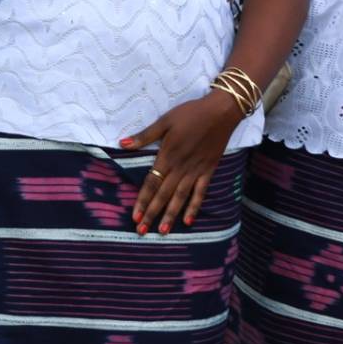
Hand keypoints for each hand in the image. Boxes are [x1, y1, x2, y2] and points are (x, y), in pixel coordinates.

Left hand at [120, 90, 242, 234]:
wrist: (220, 112)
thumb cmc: (191, 114)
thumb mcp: (165, 121)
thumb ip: (145, 136)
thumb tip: (122, 144)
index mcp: (168, 155)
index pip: (152, 183)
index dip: (143, 200)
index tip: (135, 217)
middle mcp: (180, 167)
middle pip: (163, 194)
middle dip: (152, 213)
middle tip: (142, 231)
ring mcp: (195, 171)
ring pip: (180, 197)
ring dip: (171, 214)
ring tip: (162, 231)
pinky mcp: (208, 171)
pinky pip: (200, 192)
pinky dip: (194, 206)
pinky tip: (188, 221)